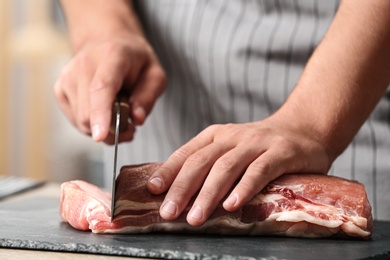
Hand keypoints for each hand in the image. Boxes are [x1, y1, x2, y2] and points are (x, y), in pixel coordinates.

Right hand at [54, 33, 165, 143]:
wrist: (107, 41)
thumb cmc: (133, 60)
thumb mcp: (155, 74)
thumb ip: (148, 97)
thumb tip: (137, 119)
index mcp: (111, 56)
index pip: (101, 88)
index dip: (100, 114)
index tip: (100, 136)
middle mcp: (83, 65)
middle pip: (89, 113)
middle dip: (112, 130)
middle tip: (130, 127)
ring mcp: (67, 77)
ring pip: (81, 121)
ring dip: (103, 129)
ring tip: (119, 116)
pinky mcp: (60, 89)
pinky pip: (76, 121)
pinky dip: (92, 124)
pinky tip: (103, 112)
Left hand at [146, 115, 331, 225]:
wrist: (303, 128)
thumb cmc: (261, 146)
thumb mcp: (231, 149)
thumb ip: (210, 165)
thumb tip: (179, 192)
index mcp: (216, 136)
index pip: (187, 152)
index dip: (168, 171)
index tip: (153, 190)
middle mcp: (233, 136)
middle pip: (201, 162)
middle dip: (182, 188)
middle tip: (168, 213)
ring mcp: (257, 143)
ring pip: (226, 167)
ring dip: (208, 194)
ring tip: (195, 218)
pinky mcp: (280, 152)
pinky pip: (259, 171)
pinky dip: (243, 188)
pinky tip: (232, 206)